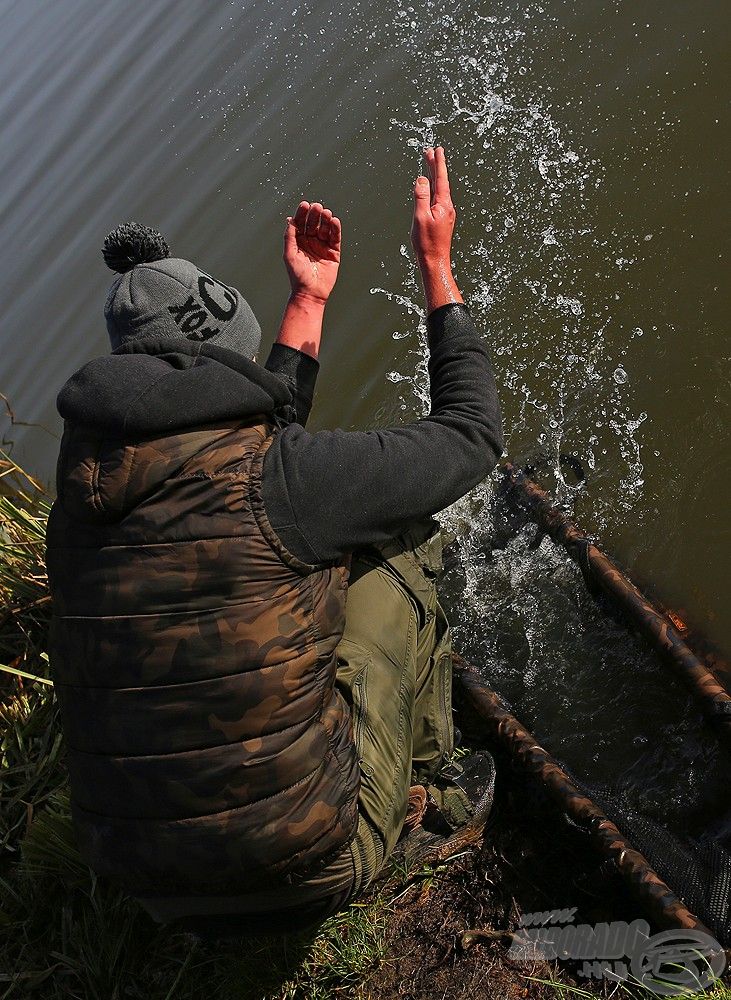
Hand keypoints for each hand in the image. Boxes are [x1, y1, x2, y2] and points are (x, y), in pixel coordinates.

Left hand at [284, 201, 341, 303]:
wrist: (310, 293)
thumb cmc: (297, 276)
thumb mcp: (289, 254)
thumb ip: (289, 236)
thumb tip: (289, 220)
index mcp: (298, 241)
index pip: (301, 223)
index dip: (302, 213)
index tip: (305, 205)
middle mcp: (310, 242)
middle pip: (313, 223)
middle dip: (315, 214)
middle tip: (317, 207)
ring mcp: (322, 246)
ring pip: (325, 228)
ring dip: (326, 220)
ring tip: (326, 213)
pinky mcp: (333, 253)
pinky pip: (335, 238)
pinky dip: (335, 229)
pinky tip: (335, 221)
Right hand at [410, 146, 456, 266]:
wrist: (434, 261)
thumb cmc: (426, 242)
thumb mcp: (421, 217)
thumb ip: (421, 196)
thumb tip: (422, 179)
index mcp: (443, 204)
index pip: (440, 178)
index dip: (438, 163)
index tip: (437, 150)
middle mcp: (447, 207)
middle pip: (440, 181)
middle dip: (435, 166)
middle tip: (430, 152)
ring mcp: (445, 213)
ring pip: (438, 189)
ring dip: (433, 176)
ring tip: (429, 164)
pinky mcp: (442, 219)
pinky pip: (437, 198)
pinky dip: (433, 188)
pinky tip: (429, 187)